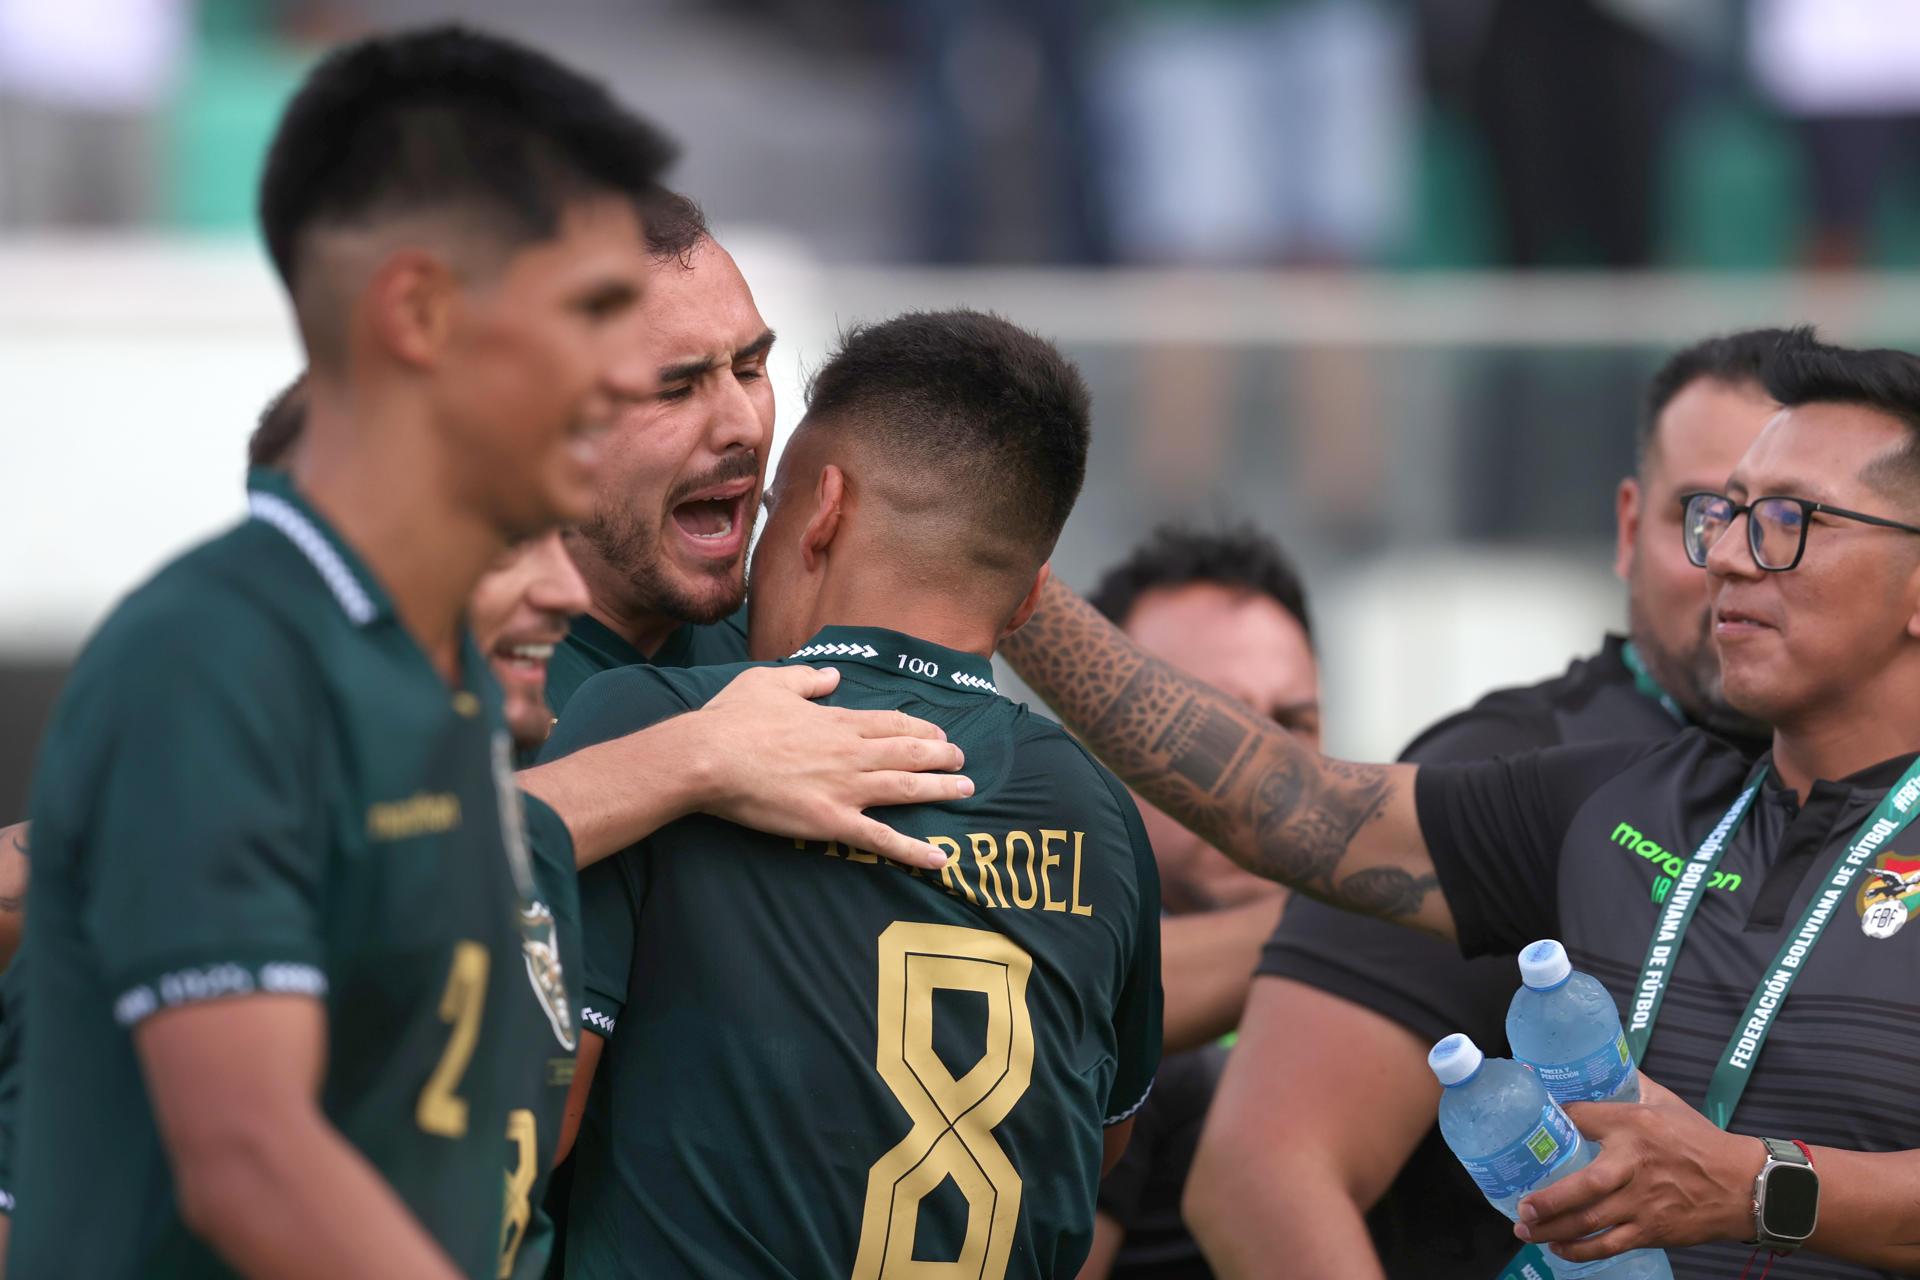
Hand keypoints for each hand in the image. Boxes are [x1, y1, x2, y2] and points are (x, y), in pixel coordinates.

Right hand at [694, 665, 971, 870]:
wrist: (709, 758)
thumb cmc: (733, 719)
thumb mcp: (770, 682)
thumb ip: (807, 679)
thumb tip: (833, 676)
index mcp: (837, 721)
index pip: (891, 724)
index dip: (920, 729)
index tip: (938, 734)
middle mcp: (850, 753)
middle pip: (909, 753)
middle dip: (941, 756)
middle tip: (962, 761)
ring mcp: (845, 788)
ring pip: (906, 789)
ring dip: (940, 789)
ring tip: (966, 790)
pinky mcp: (832, 822)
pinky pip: (881, 839)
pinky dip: (913, 850)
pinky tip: (939, 858)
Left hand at [1514, 1074, 1764, 1261]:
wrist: (1744, 1184)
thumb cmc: (1702, 1142)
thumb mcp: (1666, 1103)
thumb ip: (1632, 1087)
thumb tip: (1601, 1069)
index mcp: (1635, 1125)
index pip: (1583, 1117)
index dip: (1557, 1119)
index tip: (1534, 1125)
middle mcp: (1635, 1164)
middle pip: (1585, 1184)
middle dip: (1547, 1199)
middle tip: (1521, 1205)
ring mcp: (1643, 1202)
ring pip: (1591, 1221)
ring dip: (1553, 1229)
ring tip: (1526, 1229)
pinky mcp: (1652, 1230)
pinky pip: (1610, 1245)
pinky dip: (1581, 1250)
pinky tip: (1559, 1248)